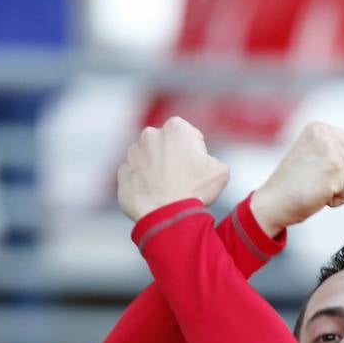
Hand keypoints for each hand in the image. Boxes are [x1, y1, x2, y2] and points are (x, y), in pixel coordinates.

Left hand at [116, 116, 230, 221]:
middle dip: (173, 157)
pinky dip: (144, 183)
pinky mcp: (123, 171)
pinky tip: (154, 196)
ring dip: (156, 170)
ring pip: (148, 159)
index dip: (196, 153)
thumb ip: (212, 159)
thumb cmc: (195, 190)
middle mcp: (150, 134)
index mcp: (176, 127)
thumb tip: (205, 164)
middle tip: (182, 179)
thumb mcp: (220, 171)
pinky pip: (136, 175)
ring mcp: (133, 153)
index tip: (197, 168)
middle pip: (166, 145)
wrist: (166, 214)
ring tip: (168, 190)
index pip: (190, 136)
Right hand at [250, 121, 343, 235]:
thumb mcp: (318, 161)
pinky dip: (337, 201)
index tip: (319, 172)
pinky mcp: (334, 169)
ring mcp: (330, 149)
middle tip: (318, 181)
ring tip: (319, 186)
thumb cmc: (295, 187)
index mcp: (320, 128)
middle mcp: (326, 134)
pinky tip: (317, 195)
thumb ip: (343, 157)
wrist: (272, 204)